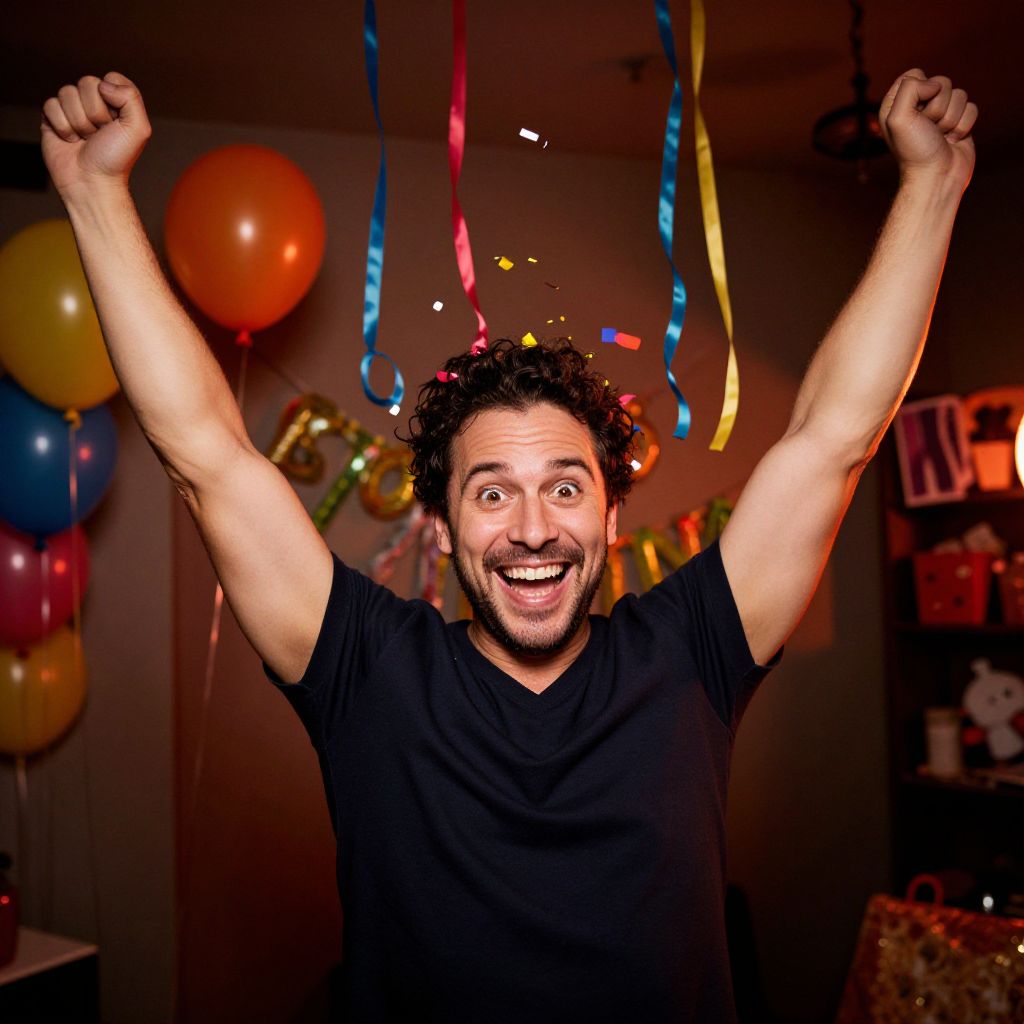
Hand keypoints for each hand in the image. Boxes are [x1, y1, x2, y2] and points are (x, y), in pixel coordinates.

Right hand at [41, 73, 151, 197]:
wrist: (91, 182)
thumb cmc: (115, 159)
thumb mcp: (138, 129)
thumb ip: (131, 97)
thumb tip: (104, 84)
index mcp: (117, 104)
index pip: (110, 78)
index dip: (112, 99)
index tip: (116, 122)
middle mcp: (95, 104)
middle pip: (87, 82)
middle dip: (95, 112)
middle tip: (99, 134)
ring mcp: (73, 110)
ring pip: (67, 92)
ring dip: (78, 121)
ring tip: (85, 139)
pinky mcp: (53, 118)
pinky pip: (50, 104)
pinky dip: (61, 125)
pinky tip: (69, 140)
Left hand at [879, 69, 976, 189]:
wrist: (936, 177)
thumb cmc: (915, 151)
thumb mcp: (898, 118)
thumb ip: (909, 88)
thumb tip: (934, 85)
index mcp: (897, 104)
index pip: (915, 74)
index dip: (921, 89)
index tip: (916, 112)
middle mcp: (918, 107)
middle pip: (941, 82)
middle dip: (938, 107)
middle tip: (928, 128)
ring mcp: (940, 114)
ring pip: (959, 94)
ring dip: (951, 118)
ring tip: (939, 136)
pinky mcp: (959, 122)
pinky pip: (972, 108)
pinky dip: (964, 124)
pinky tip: (952, 140)